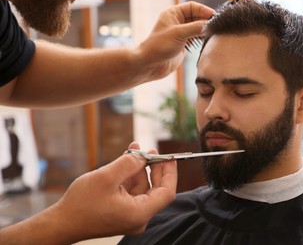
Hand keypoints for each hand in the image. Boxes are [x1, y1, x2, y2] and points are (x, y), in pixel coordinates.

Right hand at [50, 142, 176, 242]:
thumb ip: (128, 164)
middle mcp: (138, 217)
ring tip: (134, 150)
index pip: (167, 192)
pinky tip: (126, 161)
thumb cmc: (81, 204)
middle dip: (154, 168)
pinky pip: (131, 192)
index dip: (170, 172)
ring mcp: (130, 216)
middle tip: (150, 151)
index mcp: (139, 213)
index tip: (169, 157)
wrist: (61, 223)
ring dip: (139, 169)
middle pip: (156, 189)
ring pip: (142, 188)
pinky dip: (130, 177)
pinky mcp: (122, 213)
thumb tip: (143, 155)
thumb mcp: (106, 177)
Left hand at [135, 1, 214, 80]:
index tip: (214, 16)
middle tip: (216, 26)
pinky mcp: (182, 44)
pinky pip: (195, 38)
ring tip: (213, 34)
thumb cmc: (159, 46)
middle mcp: (177, 22)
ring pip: (196, 28)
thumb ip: (195, 28)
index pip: (192, 7)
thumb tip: (210, 25)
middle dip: (205, 20)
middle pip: (196, 16)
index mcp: (172, 14)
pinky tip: (208, 40)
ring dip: (204, 30)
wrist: (151, 65)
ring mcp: (180, 33)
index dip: (203, 10)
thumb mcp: (179, 33)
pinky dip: (202, 38)